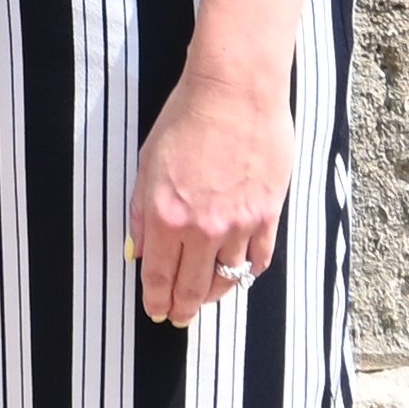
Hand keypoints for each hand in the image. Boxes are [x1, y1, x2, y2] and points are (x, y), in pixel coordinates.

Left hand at [128, 61, 293, 324]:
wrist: (234, 91)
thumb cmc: (187, 118)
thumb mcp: (148, 163)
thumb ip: (142, 212)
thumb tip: (140, 250)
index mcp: (167, 216)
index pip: (159, 276)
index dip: (156, 300)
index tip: (156, 311)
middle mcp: (203, 228)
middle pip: (192, 287)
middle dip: (183, 308)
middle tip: (179, 317)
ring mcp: (240, 224)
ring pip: (228, 278)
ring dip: (214, 293)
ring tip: (206, 296)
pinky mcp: (268, 214)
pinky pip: (259, 258)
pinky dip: (248, 270)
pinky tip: (240, 271)